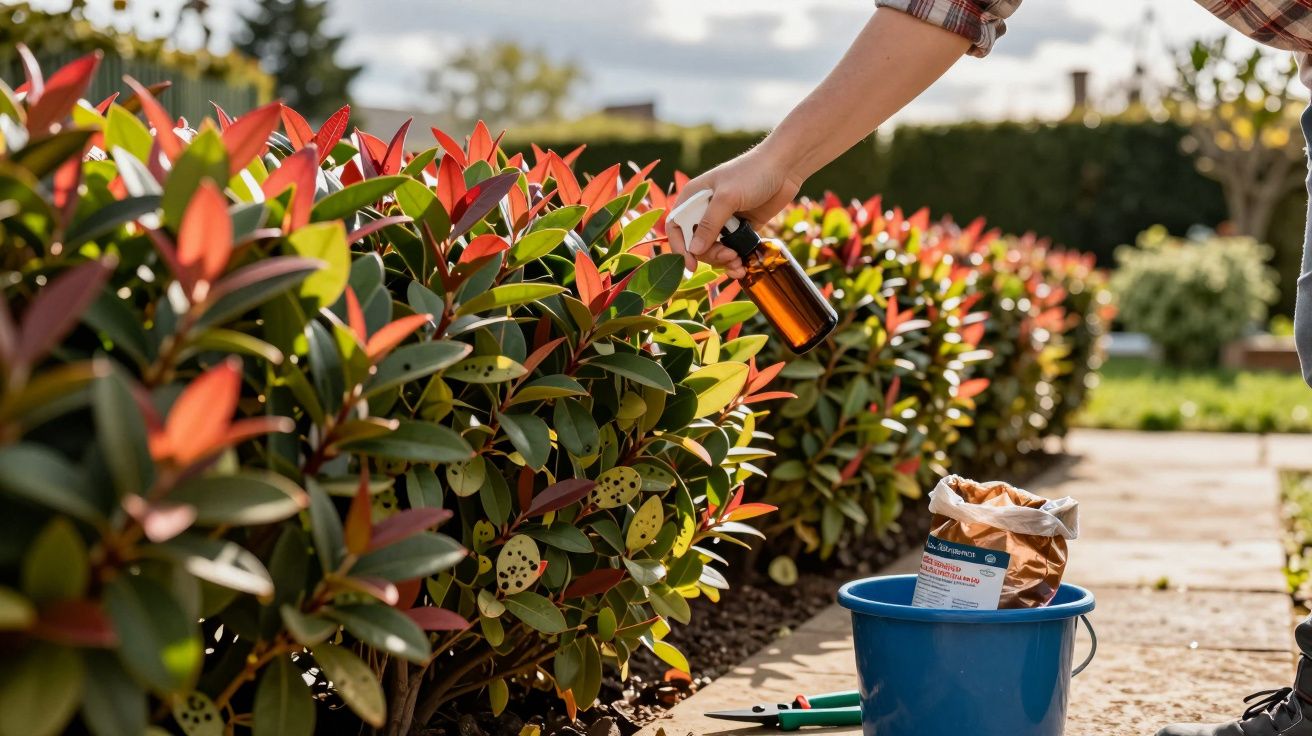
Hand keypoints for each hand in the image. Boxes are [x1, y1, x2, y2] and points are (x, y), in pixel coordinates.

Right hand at [668, 142, 801, 279]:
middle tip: (728, 256)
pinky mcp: (741, 228)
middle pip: (697, 243)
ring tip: (738, 262)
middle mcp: (706, 209)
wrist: (784, 167)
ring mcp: (724, 220)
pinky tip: (743, 266)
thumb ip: (710, 224)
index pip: (677, 226)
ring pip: (715, 249)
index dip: (680, 246)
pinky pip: (733, 250)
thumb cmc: (752, 173)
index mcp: (694, 197)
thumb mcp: (727, 197)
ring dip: (724, 261)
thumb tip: (694, 251)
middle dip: (710, 254)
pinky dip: (736, 260)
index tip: (690, 264)